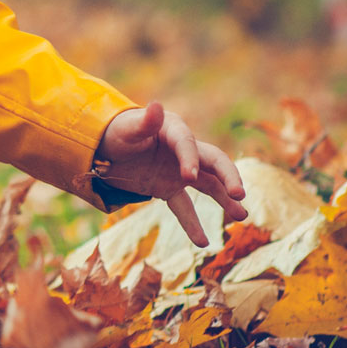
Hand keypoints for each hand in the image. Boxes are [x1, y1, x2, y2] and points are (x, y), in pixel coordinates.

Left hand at [96, 101, 248, 246]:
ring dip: (225, 199)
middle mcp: (184, 151)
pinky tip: (202, 242)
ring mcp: (179, 172)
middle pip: (214, 162)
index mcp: (174, 130)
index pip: (187, 144)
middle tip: (239, 194)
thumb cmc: (116, 132)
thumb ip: (144, 122)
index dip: (190, 159)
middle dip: (228, 177)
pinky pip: (184, 207)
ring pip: (210, 185)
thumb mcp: (126, 129)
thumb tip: (156, 105)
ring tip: (241, 215)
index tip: (188, 177)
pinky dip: (192, 224)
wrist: (104, 148)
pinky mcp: (170, 189)